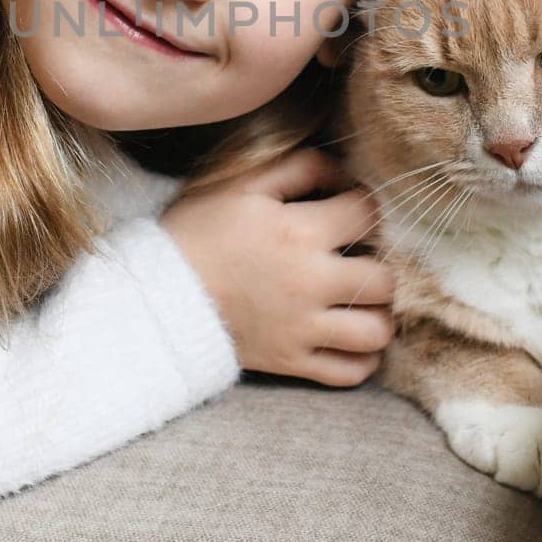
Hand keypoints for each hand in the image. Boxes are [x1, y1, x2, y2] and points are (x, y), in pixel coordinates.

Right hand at [161, 147, 397, 386]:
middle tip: (356, 258)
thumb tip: (342, 171)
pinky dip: (361, 360)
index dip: (364, 205)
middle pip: (384, 278)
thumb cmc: (198, 232)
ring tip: (358, 301)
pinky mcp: (290, 362)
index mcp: (300, 233)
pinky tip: (350, 339)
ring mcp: (303, 329)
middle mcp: (310, 284)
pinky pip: (350, 373)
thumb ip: (298, 168)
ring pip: (376, 333)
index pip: (367, 214)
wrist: (157, 294)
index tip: (347, 208)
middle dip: (377, 263)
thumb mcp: (242, 184)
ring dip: (377, 315)